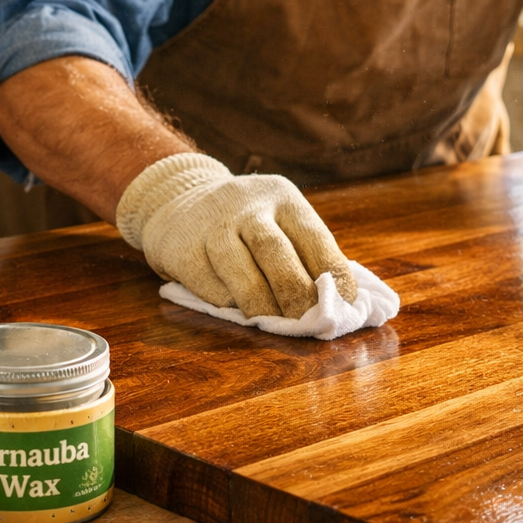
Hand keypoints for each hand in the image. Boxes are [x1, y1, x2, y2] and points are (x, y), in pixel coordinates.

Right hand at [116, 154, 355, 317]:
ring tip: (276, 325)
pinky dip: (230, 304)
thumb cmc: (245, 224)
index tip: (345, 304)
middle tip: (310, 323)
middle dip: (297, 295)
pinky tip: (239, 311)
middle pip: (277, 253)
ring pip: (241, 271)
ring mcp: (212, 225)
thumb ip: (302, 254)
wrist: (178, 200)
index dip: (333, 274)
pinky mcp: (182, 248)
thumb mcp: (277, 219)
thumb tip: (335, 304)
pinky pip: (211, 286)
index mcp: (282, 197)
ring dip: (263, 306)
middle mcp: (247, 205)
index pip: (314, 237)